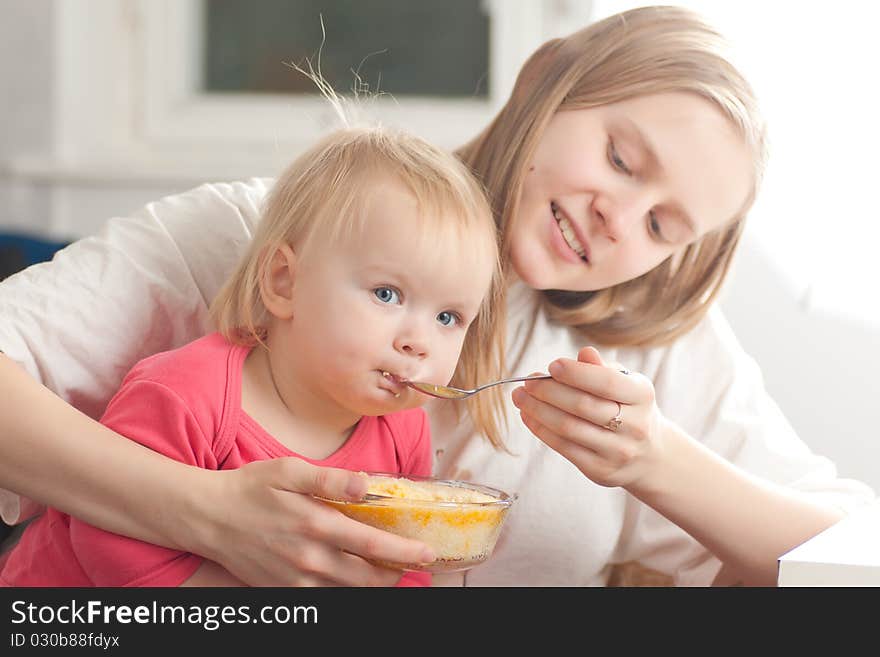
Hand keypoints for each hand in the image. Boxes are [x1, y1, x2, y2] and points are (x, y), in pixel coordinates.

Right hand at [185, 459, 434, 585]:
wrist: (206, 518)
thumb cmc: (249, 488)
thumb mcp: (288, 471)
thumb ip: (329, 480)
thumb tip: (364, 485)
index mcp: (314, 525)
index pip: (371, 546)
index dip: (403, 553)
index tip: (426, 553)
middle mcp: (309, 559)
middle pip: (366, 578)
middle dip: (395, 573)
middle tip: (415, 562)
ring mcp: (296, 580)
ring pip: (348, 592)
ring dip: (373, 584)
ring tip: (390, 570)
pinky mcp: (284, 591)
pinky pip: (326, 597)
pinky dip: (346, 590)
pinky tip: (353, 576)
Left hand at [511, 346, 669, 487]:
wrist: (650, 455)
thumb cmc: (629, 408)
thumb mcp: (626, 383)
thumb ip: (603, 369)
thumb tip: (584, 354)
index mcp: (642, 396)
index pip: (606, 382)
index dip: (576, 373)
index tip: (552, 366)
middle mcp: (635, 426)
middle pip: (582, 406)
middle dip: (548, 391)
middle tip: (527, 381)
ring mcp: (618, 451)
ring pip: (569, 428)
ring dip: (537, 410)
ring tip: (520, 396)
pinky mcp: (600, 470)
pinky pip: (564, 447)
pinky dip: (541, 429)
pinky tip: (528, 416)